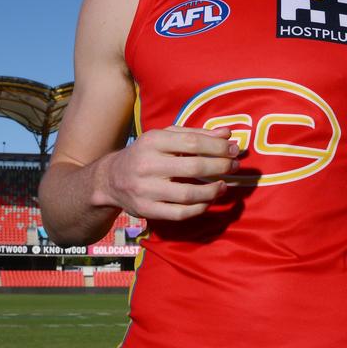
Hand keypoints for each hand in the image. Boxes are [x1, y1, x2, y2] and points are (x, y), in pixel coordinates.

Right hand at [95, 126, 238, 220]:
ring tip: (224, 185)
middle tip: (235, 165)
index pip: (193, 142)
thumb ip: (196, 134)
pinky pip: (180, 213)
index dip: (218, 146)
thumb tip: (228, 135)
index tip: (233, 149)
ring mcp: (146, 190)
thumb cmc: (146, 153)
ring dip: (213, 191)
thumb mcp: (166, 137)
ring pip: (188, 194)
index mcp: (152, 141)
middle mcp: (147, 164)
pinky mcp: (146, 210)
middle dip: (220, 166)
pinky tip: (208, 200)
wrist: (111, 178)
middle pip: (194, 167)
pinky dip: (199, 208)